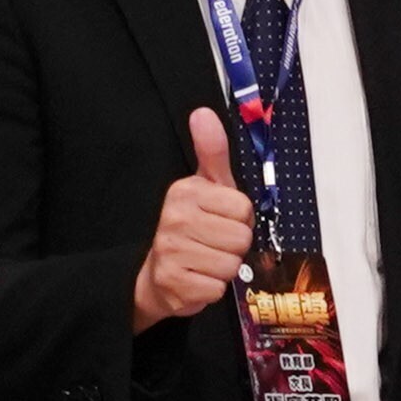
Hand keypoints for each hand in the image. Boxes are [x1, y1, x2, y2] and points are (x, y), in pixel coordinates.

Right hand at [132, 106, 259, 328]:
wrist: (156, 274)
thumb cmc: (190, 226)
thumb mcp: (205, 185)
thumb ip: (211, 150)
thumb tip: (203, 112)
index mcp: (185, 192)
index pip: (244, 209)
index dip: (239, 219)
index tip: (220, 220)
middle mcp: (174, 219)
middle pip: (240, 238)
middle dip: (233, 245)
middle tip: (213, 243)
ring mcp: (171, 253)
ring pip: (231, 265)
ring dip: (224, 268)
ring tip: (205, 261)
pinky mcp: (174, 284)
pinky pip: (218, 289)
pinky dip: (212, 288)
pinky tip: (197, 279)